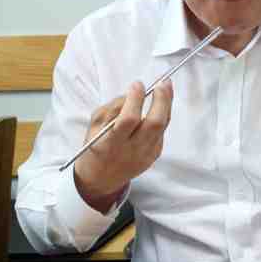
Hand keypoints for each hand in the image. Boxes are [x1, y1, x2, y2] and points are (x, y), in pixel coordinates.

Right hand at [73, 80, 172, 212]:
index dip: (135, 100)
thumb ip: (111, 109)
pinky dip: (162, 115)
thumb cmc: (96, 146)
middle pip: (154, 123)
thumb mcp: (94, 126)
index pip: (128, 119)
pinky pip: (162, 131)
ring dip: (167, 104)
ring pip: (162, 126)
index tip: (138, 84)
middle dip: (161, 100)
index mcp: (111, 143)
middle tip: (162, 83)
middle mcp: (131, 150)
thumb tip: (133, 93)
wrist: (101, 178)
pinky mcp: (154, 154)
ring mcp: (146, 154)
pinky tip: (160, 104)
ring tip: (166, 86)